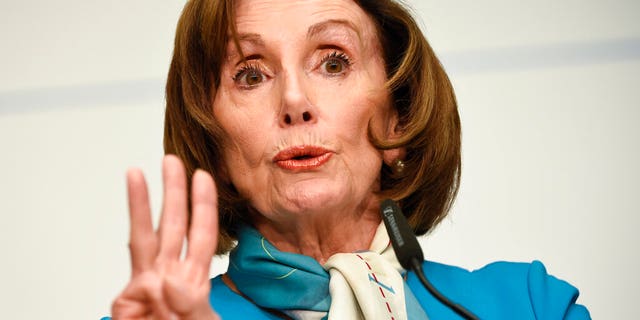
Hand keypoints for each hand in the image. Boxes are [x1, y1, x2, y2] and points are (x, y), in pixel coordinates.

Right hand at [112, 155, 219, 319]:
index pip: (201, 234)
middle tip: (172, 160)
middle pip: (173, 225)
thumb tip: (176, 288)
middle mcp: (168, 276)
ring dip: (141, 203)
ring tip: (137, 172)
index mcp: (193, 282)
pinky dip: (127, 242)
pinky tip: (126, 215)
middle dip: (173, 192)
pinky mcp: (126, 300)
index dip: (203, 205)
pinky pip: (129, 269)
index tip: (203, 177)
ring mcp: (146, 285)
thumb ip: (196, 306)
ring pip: (144, 236)